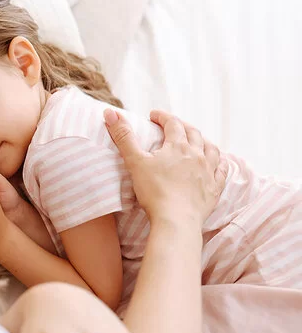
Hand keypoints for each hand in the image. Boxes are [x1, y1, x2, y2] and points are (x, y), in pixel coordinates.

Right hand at [104, 109, 226, 225]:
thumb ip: (123, 137)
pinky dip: (220, 162)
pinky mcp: (214, 189)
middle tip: (173, 125)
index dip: (162, 117)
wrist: (176, 220)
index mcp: (178, 146)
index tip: (153, 116)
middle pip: (193, 133)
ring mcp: (208, 172)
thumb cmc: (154, 191)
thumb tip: (110, 112)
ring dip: (204, 141)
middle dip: (183, 126)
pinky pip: (222, 171)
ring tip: (197, 140)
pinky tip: (218, 162)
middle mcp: (197, 155)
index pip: (172, 124)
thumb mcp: (134, 161)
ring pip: (211, 149)